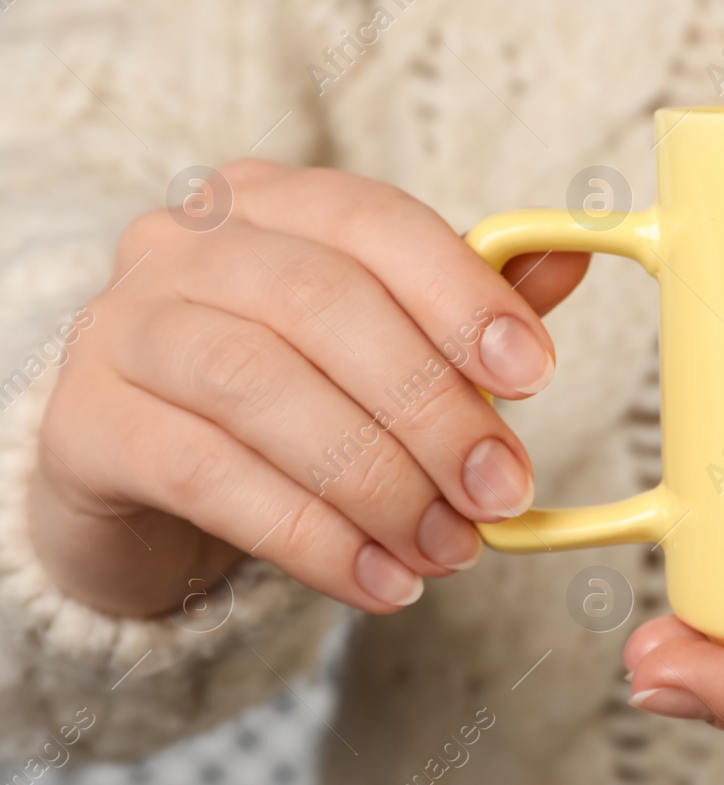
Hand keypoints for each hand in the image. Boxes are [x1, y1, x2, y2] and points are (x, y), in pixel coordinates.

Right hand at [29, 159, 588, 617]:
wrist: (147, 472)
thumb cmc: (290, 388)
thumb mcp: (382, 339)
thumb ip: (466, 305)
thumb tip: (577, 254)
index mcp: (275, 202)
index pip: (374, 220)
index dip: (460, 294)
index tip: (534, 375)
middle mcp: (186, 243)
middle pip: (321, 305)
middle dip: (430, 407)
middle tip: (502, 490)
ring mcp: (124, 327)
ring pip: (260, 388)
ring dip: (376, 480)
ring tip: (450, 548)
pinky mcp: (86, 425)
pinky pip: (207, 476)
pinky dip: (310, 537)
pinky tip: (380, 582)